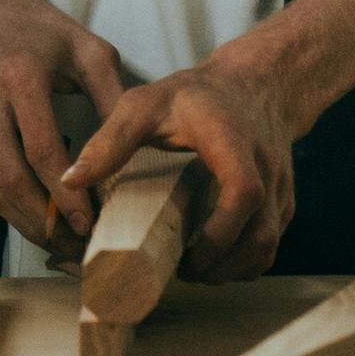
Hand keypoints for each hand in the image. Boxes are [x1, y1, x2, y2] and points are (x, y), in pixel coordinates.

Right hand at [0, 0, 126, 253]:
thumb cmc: (38, 28)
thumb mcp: (87, 49)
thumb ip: (114, 97)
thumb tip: (138, 151)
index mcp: (21, 76)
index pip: (43, 150)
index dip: (68, 195)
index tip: (92, 222)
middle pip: (12, 181)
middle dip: (47, 223)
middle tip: (80, 246)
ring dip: (27, 225)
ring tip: (64, 243)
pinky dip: (10, 209)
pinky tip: (39, 219)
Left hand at [62, 47, 300, 283]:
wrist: (256, 82)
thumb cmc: (197, 95)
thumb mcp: (147, 103)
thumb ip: (111, 139)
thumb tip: (71, 181)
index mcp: (233, 143)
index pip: (245, 191)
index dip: (221, 231)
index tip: (189, 252)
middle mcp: (266, 167)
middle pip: (261, 233)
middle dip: (223, 265)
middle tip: (184, 273)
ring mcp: (280, 187)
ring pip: (269, 245)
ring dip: (235, 269)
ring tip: (196, 271)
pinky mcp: (284, 200)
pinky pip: (272, 241)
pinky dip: (245, 261)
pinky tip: (216, 261)